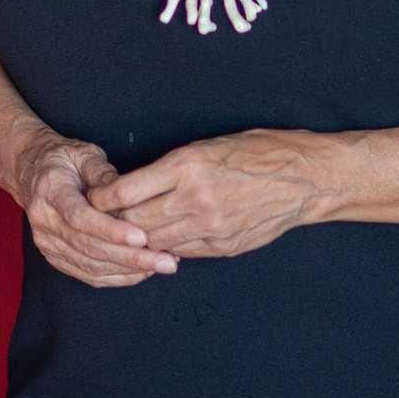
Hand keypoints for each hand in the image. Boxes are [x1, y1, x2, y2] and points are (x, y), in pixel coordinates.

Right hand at [13, 128, 176, 287]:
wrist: (31, 173)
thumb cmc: (63, 159)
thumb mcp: (83, 153)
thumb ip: (102, 171)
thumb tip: (126, 191)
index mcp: (50, 192)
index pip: (80, 217)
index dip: (111, 230)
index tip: (141, 237)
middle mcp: (45, 222)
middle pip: (89, 247)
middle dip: (130, 257)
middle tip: (166, 260)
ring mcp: (48, 244)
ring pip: (91, 265)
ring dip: (128, 270)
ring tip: (161, 265)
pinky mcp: (56, 258)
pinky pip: (88, 275)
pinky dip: (117, 277)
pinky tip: (142, 272)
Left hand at [87, 130, 324, 260]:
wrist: (306, 179)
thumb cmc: (259, 152)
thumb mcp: (208, 146)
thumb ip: (171, 168)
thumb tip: (136, 187)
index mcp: (187, 165)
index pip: (126, 191)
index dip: (102, 199)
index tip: (92, 199)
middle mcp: (195, 198)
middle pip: (134, 221)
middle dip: (111, 223)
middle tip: (97, 222)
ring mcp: (210, 226)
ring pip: (155, 241)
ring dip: (136, 239)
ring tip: (121, 236)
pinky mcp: (222, 246)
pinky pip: (181, 251)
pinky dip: (165, 247)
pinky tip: (158, 242)